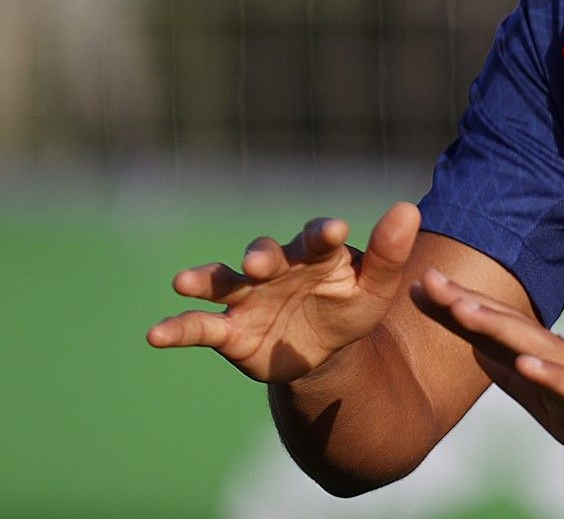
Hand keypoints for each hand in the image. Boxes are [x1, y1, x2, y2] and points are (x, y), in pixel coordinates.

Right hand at [146, 202, 420, 383]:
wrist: (322, 354)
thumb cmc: (351, 309)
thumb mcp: (376, 288)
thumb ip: (390, 253)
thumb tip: (408, 209)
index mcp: (315, 254)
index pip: (318, 237)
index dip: (322, 233)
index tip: (334, 231)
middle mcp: (276, 268)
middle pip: (264, 254)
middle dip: (260, 256)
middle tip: (261, 264)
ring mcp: (248, 297)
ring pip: (223, 281)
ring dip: (205, 279)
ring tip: (183, 281)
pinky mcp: (230, 330)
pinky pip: (199, 326)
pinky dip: (177, 328)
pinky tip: (155, 335)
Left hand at [411, 269, 563, 490]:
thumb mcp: (559, 407)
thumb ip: (521, 381)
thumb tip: (479, 354)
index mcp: (550, 366)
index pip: (497, 332)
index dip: (457, 309)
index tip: (417, 283)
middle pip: (510, 328)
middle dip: (467, 303)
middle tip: (427, 278)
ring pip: (539, 349)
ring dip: (499, 327)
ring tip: (462, 309)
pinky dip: (551, 376)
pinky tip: (525, 363)